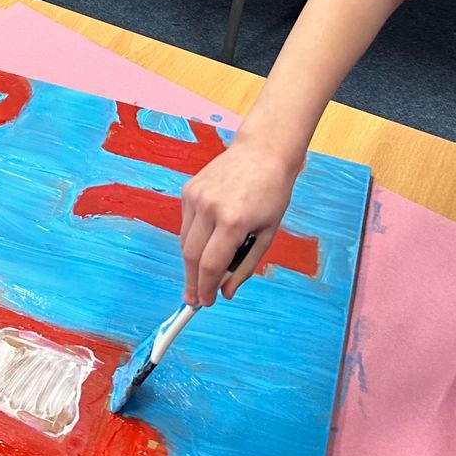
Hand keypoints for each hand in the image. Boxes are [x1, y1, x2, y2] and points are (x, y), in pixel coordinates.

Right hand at [179, 138, 298, 306]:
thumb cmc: (271, 194)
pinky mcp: (188, 190)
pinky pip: (186, 224)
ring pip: (184, 241)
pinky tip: (206, 243)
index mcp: (233, 221)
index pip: (210, 264)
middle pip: (190, 256)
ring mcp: (195, 197)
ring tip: (200, 276)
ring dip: (191, 262)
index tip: (205, 303)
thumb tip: (227, 292)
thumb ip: (246, 266)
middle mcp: (209, 208)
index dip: (205, 288)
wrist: (262, 153)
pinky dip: (193, 239)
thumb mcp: (267, 234)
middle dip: (192, 281)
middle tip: (194, 299)